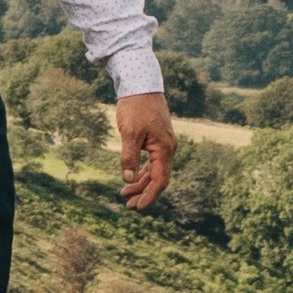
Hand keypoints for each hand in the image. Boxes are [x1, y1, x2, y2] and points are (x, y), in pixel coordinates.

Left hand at [111, 91, 176, 210]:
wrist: (141, 84)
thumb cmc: (135, 107)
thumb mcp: (129, 132)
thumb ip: (129, 157)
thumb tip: (128, 179)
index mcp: (164, 149)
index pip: (160, 180)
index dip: (149, 196)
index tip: (137, 208)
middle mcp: (168, 148)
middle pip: (158, 179)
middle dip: (143, 193)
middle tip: (127, 204)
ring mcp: (163, 144)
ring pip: (155, 171)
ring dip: (141, 183)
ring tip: (124, 193)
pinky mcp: (157, 139)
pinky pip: (152, 162)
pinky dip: (142, 171)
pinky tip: (132, 177)